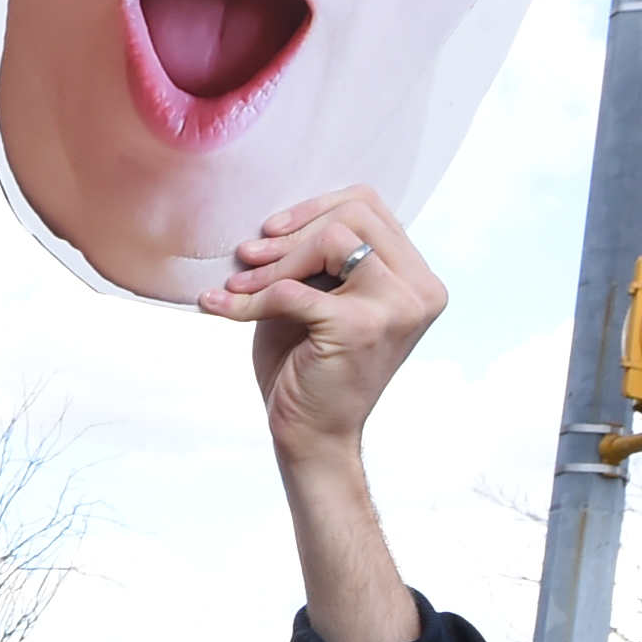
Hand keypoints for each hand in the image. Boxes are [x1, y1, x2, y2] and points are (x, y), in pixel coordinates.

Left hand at [205, 187, 433, 641]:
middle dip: (291, 232)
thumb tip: (278, 215)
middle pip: (355, 213)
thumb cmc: (308, 364)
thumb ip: (315, 254)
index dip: (314, 208)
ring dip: (273, 262)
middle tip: (247, 258)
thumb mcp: (317, 297)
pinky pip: (293, 290)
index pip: (370, 205)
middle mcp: (420, 289)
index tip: (270, 231)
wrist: (313, 436)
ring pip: (332, 241)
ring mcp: (397, 308)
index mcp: (416, 278)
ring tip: (236, 285)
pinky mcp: (360, 328)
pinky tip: (220, 308)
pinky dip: (249, 299)